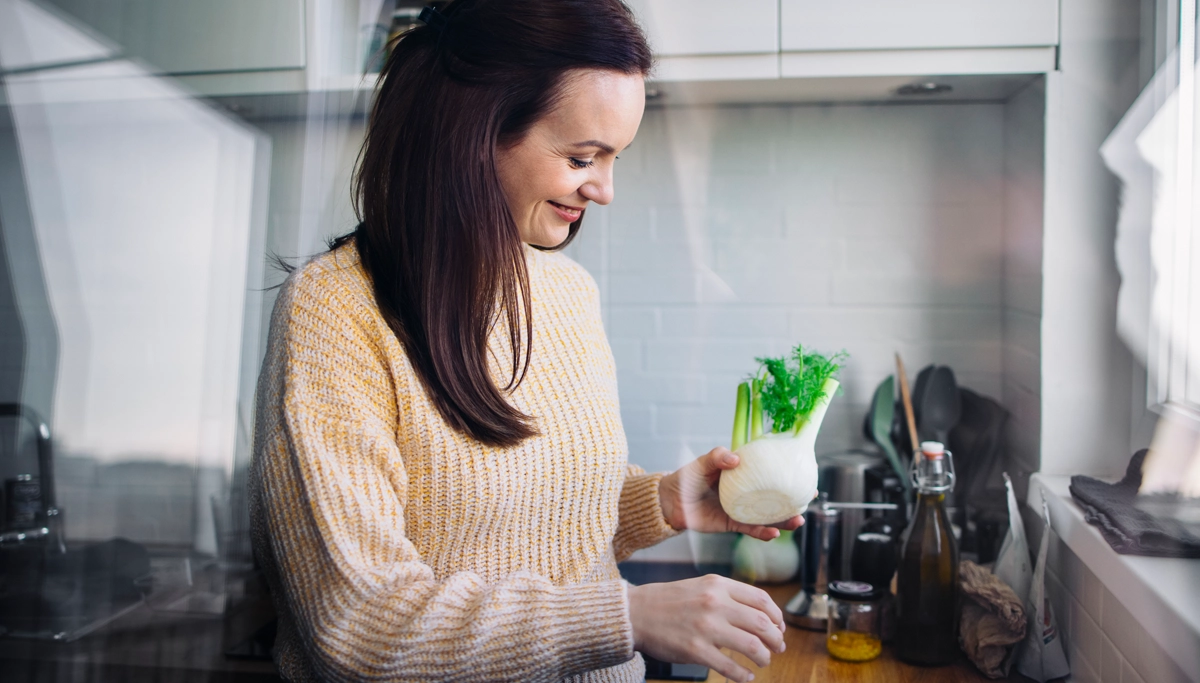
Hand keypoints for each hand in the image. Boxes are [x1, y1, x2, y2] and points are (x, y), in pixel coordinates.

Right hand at [628, 574, 785, 682]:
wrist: (636, 613)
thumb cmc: (670, 601)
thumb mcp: (701, 586)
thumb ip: (729, 596)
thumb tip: (762, 617)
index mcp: (718, 585)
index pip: (761, 600)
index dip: (777, 617)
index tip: (779, 628)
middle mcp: (714, 603)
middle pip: (762, 624)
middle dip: (776, 640)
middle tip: (778, 648)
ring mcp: (705, 627)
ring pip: (752, 646)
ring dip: (764, 658)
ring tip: (763, 661)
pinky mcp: (695, 650)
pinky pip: (730, 667)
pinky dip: (743, 675)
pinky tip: (746, 676)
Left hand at [659, 447, 802, 540]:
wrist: (670, 501)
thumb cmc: (687, 477)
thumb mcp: (702, 463)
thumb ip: (717, 457)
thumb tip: (736, 459)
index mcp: (742, 474)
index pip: (769, 471)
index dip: (787, 471)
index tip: (806, 472)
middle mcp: (746, 491)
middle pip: (774, 495)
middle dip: (794, 498)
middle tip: (809, 498)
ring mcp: (741, 509)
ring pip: (767, 515)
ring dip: (784, 520)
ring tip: (798, 521)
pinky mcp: (732, 524)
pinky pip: (751, 529)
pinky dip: (763, 532)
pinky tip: (774, 533)